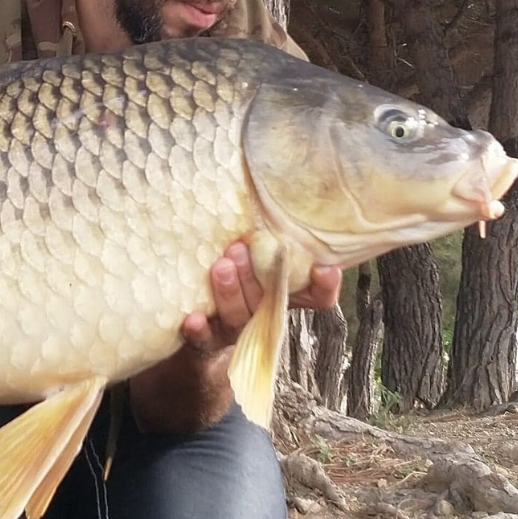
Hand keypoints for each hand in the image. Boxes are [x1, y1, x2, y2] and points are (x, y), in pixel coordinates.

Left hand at [179, 242, 341, 354]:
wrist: (202, 319)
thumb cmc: (235, 267)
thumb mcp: (256, 245)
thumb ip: (266, 227)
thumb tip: (269, 178)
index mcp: (286, 294)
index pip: (318, 296)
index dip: (325, 285)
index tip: (324, 267)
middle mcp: (266, 313)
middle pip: (270, 302)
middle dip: (256, 276)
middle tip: (240, 248)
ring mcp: (239, 328)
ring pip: (239, 315)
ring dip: (231, 292)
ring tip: (221, 266)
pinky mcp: (210, 340)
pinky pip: (206, 340)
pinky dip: (200, 330)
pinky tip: (193, 318)